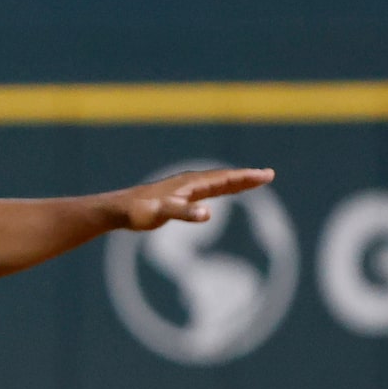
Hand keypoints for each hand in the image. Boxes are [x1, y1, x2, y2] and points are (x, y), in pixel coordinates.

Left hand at [101, 167, 275, 230]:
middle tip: (269, 175)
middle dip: (246, 177)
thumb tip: (208, 214)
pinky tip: (222, 192)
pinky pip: (206, 189)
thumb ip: (185, 213)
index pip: (224, 179)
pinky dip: (221, 188)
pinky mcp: (178, 196)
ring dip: (235, 181)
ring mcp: (184, 188)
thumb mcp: (163, 214)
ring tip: (254, 181)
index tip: (266, 175)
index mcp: (191, 184)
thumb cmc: (139, 212)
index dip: (246, 178)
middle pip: (224, 177)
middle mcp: (190, 182)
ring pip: (216, 182)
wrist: (118, 210)